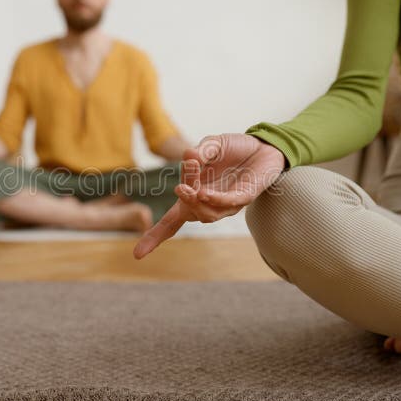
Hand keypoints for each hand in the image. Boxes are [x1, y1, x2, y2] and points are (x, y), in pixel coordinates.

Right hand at [133, 133, 284, 258]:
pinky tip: (205, 193)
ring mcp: (227, 204)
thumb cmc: (233, 149)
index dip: (155, 237)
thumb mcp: (211, 144)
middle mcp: (209, 204)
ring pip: (207, 214)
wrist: (263, 146)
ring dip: (197, 202)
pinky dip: (215, 200)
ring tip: (192, 187)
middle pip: (189, 214)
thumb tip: (189, 157)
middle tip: (182, 185)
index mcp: (194, 195)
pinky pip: (228, 204)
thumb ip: (200, 151)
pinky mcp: (244, 197)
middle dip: (183, 202)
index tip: (137, 256)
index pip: (171, 222)